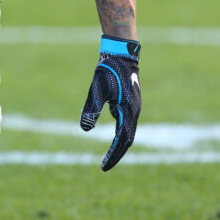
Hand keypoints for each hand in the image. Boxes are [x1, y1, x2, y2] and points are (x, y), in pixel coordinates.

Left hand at [80, 36, 140, 170]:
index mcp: (128, 110)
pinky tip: (114, 133)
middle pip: (128, 139)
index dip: (113, 155)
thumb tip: (85, 129)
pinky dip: (121, 131)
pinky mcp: (130, 101)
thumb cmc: (108, 69)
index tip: (103, 167)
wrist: (121, 53)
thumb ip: (92, 109)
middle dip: (117, 154)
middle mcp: (134, 110)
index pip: (122, 140)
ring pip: (128, 131)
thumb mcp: (97, 89)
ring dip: (119, 143)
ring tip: (109, 155)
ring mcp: (134, 106)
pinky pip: (127, 121)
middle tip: (105, 166)